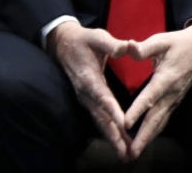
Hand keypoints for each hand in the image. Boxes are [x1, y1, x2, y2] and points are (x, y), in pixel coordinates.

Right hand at [48, 22, 130, 159]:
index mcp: (89, 77)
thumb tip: (127, 47)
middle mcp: (86, 93)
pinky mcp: (89, 101)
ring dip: (112, 138)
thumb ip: (112, 44)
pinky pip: (100, 119)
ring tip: (125, 154)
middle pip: (101, 117)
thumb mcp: (98, 37)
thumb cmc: (84, 40)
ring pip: (100, 122)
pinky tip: (120, 142)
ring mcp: (86, 99)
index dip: (111, 109)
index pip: (102, 96)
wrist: (64, 45)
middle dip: (113, 135)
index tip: (123, 123)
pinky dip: (110, 131)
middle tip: (126, 152)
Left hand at [122, 22, 191, 159]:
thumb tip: (128, 46)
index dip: (137, 110)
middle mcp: (171, 92)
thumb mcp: (163, 40)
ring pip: (160, 122)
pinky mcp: (175, 101)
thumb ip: (144, 47)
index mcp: (166, 77)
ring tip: (134, 154)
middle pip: (156, 118)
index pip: (150, 96)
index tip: (125, 124)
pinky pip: (164, 119)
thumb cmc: (180, 43)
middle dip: (143, 136)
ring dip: (148, 138)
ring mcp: (175, 99)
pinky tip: (146, 141)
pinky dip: (154, 132)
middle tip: (131, 153)